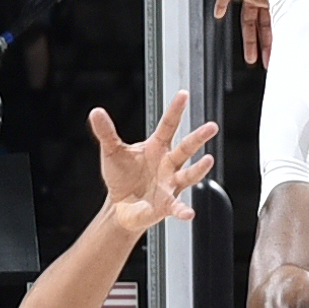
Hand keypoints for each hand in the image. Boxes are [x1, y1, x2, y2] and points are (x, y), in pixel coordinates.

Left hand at [91, 94, 221, 233]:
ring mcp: (170, 184)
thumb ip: (106, 132)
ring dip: (199, 169)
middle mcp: (168, 164)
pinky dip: (183, 210)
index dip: (175, 110)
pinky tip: (189, 213)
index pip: (168, 125)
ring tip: (208, 161)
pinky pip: (177, 206)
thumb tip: (96, 112)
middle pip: (186, 147)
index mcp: (157, 147)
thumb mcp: (112, 152)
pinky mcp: (166, 204)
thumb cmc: (121, 177)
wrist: (120, 207)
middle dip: (199, 137)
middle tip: (212, 127)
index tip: (183, 94)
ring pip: (189, 174)